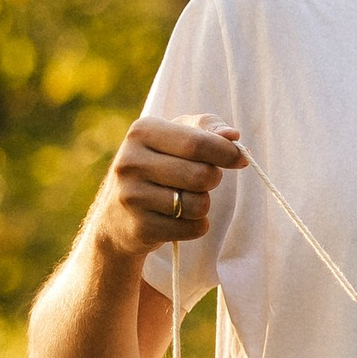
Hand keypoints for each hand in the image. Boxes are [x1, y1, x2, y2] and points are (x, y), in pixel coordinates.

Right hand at [94, 114, 246, 263]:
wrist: (116, 216)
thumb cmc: (159, 166)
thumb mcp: (177, 137)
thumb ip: (207, 128)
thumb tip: (233, 135)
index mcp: (141, 131)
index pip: (197, 142)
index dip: (227, 152)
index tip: (240, 158)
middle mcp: (130, 161)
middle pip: (202, 175)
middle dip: (213, 180)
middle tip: (201, 180)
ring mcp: (131, 196)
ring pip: (199, 205)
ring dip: (203, 205)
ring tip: (185, 199)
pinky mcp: (139, 227)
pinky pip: (193, 229)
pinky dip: (196, 226)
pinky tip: (177, 219)